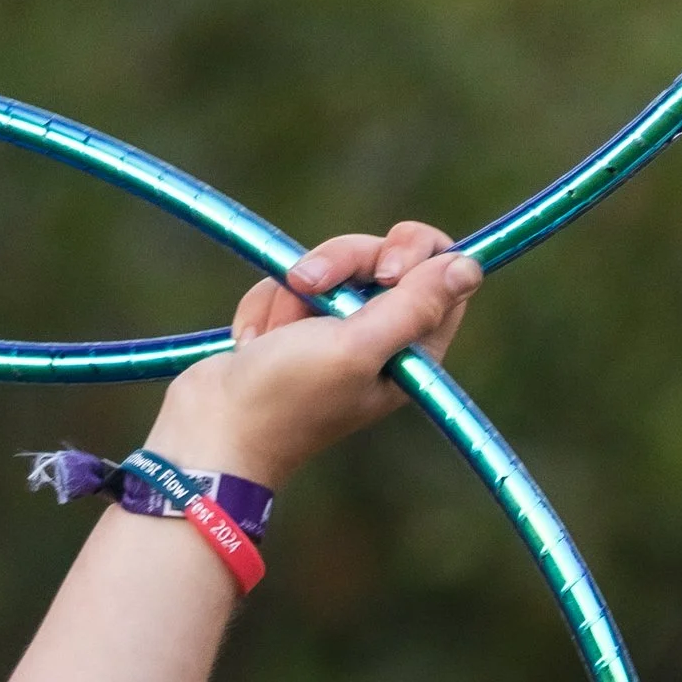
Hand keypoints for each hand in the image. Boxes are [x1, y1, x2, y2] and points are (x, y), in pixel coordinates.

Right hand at [145, 219, 481, 489]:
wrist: (212, 427)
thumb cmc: (286, 397)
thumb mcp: (358, 347)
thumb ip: (415, 305)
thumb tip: (469, 266)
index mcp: (413, 350)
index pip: (441, 271)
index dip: (411, 253)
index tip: (382, 272)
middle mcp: (382, 339)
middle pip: (383, 256)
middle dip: (341, 263)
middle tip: (311, 285)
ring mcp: (337, 330)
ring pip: (332, 264)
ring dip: (292, 292)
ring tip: (272, 336)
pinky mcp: (295, 325)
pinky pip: (289, 282)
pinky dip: (267, 305)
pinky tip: (255, 343)